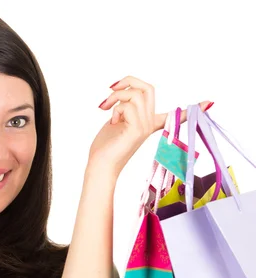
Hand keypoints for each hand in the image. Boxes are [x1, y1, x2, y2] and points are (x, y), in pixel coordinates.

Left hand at [89, 75, 212, 176]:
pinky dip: (115, 109)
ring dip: (116, 96)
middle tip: (111, 88)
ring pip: (136, 94)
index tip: (210, 103)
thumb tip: (121, 93)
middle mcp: (150, 124)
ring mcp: (146, 127)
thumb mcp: (117, 121)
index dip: (191, 108)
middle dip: (128, 80)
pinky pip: (129, 105)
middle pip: (149, 88)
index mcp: (148, 123)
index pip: (174, 114)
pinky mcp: (138, 130)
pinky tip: (112, 121)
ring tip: (106, 108)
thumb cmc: (105, 146)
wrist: (100, 165)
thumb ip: (124, 107)